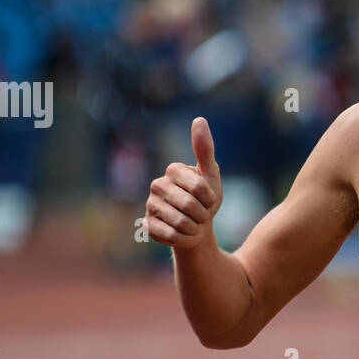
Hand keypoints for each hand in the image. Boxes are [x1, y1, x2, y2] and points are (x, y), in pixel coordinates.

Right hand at [145, 117, 222, 249]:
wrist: (198, 226)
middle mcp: (157, 185)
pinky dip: (184, 238)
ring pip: (180, 222)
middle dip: (203, 215)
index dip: (210, 198)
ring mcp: (150, 205)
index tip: (209, 199)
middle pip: (189, 206)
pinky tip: (183, 234)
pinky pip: (171, 235)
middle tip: (201, 214)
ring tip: (193, 223)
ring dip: (195, 228)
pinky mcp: (147, 226)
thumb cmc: (205, 199)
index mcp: (172, 170)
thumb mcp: (211, 175)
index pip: (199, 187)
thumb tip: (199, 119)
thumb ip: (205, 149)